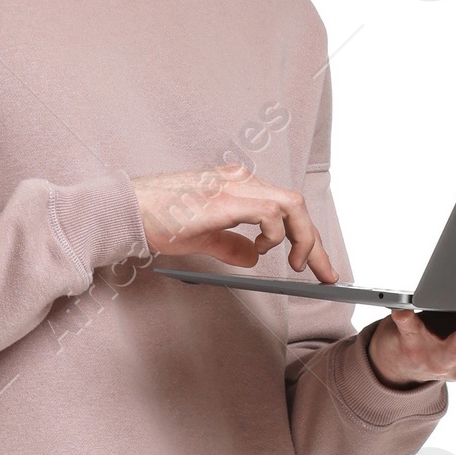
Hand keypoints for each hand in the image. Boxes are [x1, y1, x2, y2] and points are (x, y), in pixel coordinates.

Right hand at [132, 163, 336, 281]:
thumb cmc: (156, 219)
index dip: (307, 238)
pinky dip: (276, 235)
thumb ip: (230, 245)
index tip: (319, 267)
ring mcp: (236, 186)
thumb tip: (254, 257)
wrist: (127, 210)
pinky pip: (271, 214)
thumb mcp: (202, 236)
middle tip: (327, 275)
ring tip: (296, 266)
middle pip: (297, 206)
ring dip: (304, 239)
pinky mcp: (227, 199)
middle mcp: (242, 180)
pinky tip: (263, 248)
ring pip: (293, 206)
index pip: (285, 208)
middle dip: (317, 244)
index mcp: (238, 184)